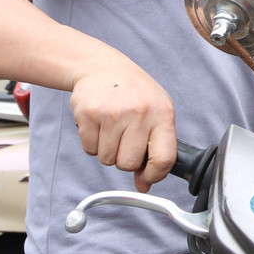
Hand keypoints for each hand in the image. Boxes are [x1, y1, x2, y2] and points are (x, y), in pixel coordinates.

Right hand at [68, 61, 177, 192]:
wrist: (102, 67)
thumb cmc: (134, 93)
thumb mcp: (155, 114)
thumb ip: (155, 149)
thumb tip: (144, 185)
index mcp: (162, 114)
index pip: (164, 158)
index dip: (155, 174)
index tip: (147, 176)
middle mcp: (139, 113)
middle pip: (129, 163)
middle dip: (125, 159)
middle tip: (125, 140)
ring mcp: (112, 113)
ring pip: (107, 159)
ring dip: (108, 151)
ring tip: (112, 128)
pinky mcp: (89, 114)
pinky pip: (89, 150)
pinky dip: (93, 143)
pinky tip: (99, 124)